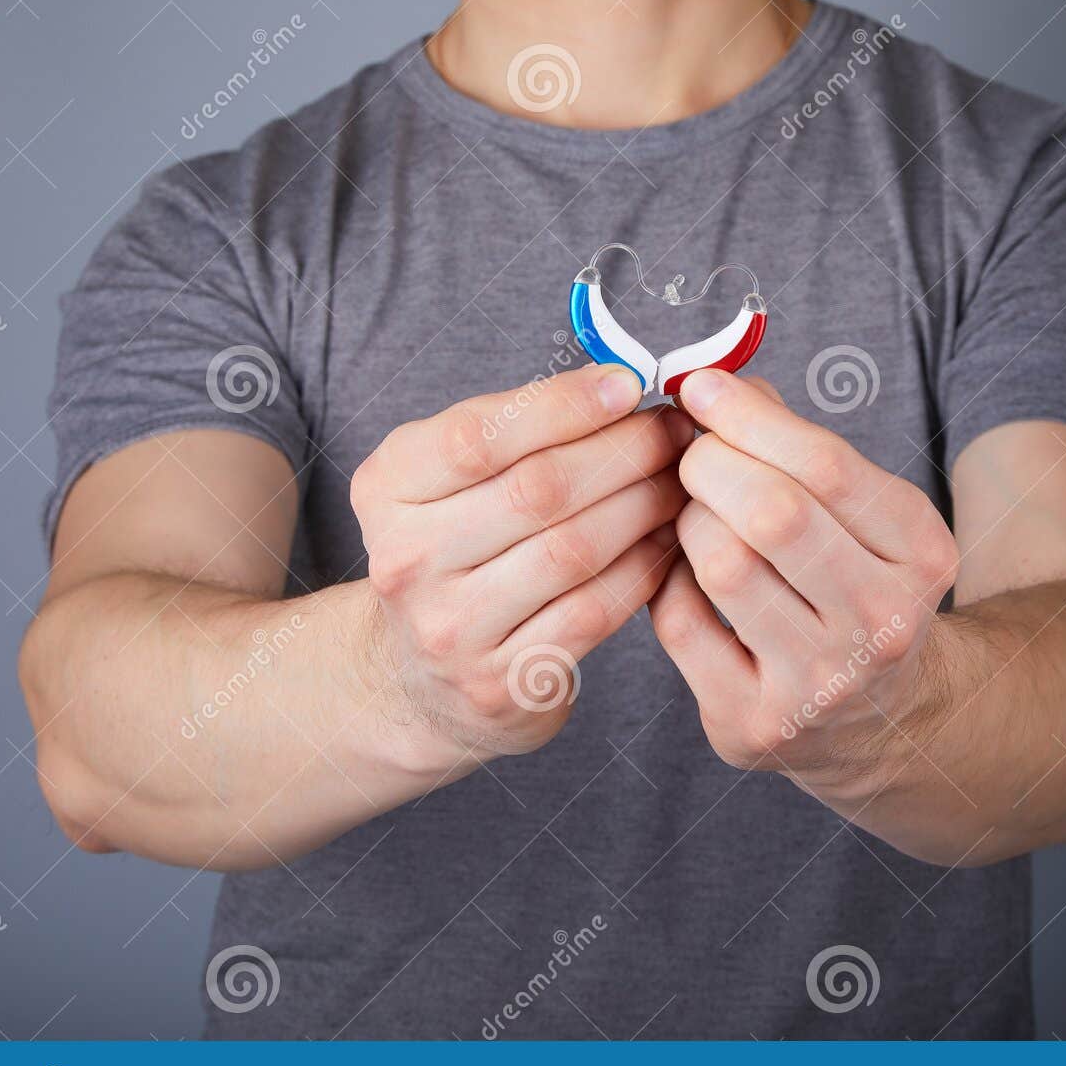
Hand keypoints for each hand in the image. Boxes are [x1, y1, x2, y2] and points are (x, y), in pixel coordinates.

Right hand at [351, 365, 691, 758]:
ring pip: (573, 550)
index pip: (478, 436)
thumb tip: (619, 383)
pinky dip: (643, 567)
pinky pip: (594, 610)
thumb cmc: (459, 549)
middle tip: (673, 433)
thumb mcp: (451, 478)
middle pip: (537, 490)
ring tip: (678, 480)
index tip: (628, 384)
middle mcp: (405, 560)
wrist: (425, 676)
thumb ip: (517, 428)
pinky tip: (668, 539)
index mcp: (387, 490)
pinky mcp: (500, 682)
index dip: (564, 405)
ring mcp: (450, 629)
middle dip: (623, 452)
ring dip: (644, 506)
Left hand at [649, 369, 958, 789]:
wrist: (876, 718)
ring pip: (721, 564)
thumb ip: (797, 448)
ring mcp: (818, 684)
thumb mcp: (862, 516)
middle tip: (693, 452)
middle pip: (773, 514)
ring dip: (689, 519)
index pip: (828, 467)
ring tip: (696, 512)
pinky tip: (686, 572)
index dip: (751, 417)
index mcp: (922, 556)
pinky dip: (668, 579)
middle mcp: (881, 625)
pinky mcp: (753, 723)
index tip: (703, 387)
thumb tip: (716, 388)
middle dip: (712, 463)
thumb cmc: (852, 587)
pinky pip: (680, 620)